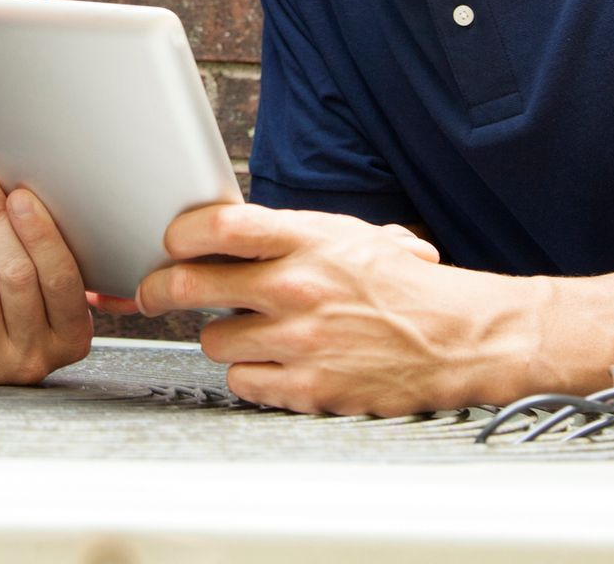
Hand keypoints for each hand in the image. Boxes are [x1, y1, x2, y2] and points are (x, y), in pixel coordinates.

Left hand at [137, 203, 535, 416]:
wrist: (459, 337)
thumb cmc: (403, 286)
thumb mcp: (349, 237)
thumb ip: (290, 235)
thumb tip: (227, 232)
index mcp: (309, 239)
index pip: (219, 226)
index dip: (180, 234)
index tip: (170, 242)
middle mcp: (297, 286)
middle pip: (190, 284)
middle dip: (159, 290)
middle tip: (154, 294)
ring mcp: (299, 340)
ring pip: (212, 340)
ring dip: (222, 337)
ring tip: (249, 332)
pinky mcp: (307, 387)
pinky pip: (242, 382)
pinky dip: (251, 374)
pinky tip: (273, 362)